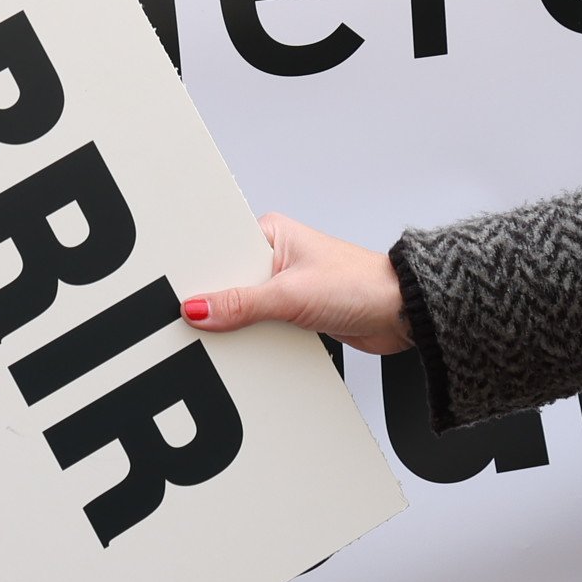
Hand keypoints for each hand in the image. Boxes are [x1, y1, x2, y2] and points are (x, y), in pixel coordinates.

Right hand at [180, 213, 409, 354]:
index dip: (200, 273)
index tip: (179, 293)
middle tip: (201, 322)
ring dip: (240, 325)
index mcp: (270, 234)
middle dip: (218, 304)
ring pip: (243, 309)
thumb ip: (241, 304)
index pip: (220, 250)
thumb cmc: (362, 284)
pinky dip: (257, 339)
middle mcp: (275, 258)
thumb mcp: (291, 294)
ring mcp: (284, 287)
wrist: (402, 314)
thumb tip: (199, 308)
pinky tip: (251, 346)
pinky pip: (261, 327)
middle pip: (228, 283)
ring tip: (231, 336)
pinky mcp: (293, 314)